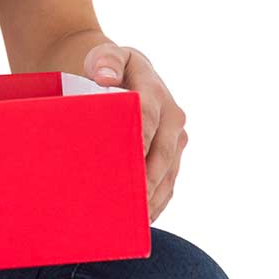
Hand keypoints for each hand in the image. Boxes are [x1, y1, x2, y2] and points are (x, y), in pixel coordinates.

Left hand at [82, 43, 187, 223]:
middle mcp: (171, 116)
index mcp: (153, 89)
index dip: (136, 140)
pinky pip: (168, 184)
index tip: (125, 164)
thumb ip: (105, 61)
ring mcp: (175, 139)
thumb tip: (105, 77)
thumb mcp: (103, 56)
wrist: (116, 72)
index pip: (145, 117)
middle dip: (146, 179)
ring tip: (132, 222)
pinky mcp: (172, 156)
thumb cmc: (104, 67)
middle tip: (129, 205)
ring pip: (168, 174)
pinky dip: (156, 203)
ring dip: (153, 198)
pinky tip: (140, 221)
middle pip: (161, 153)